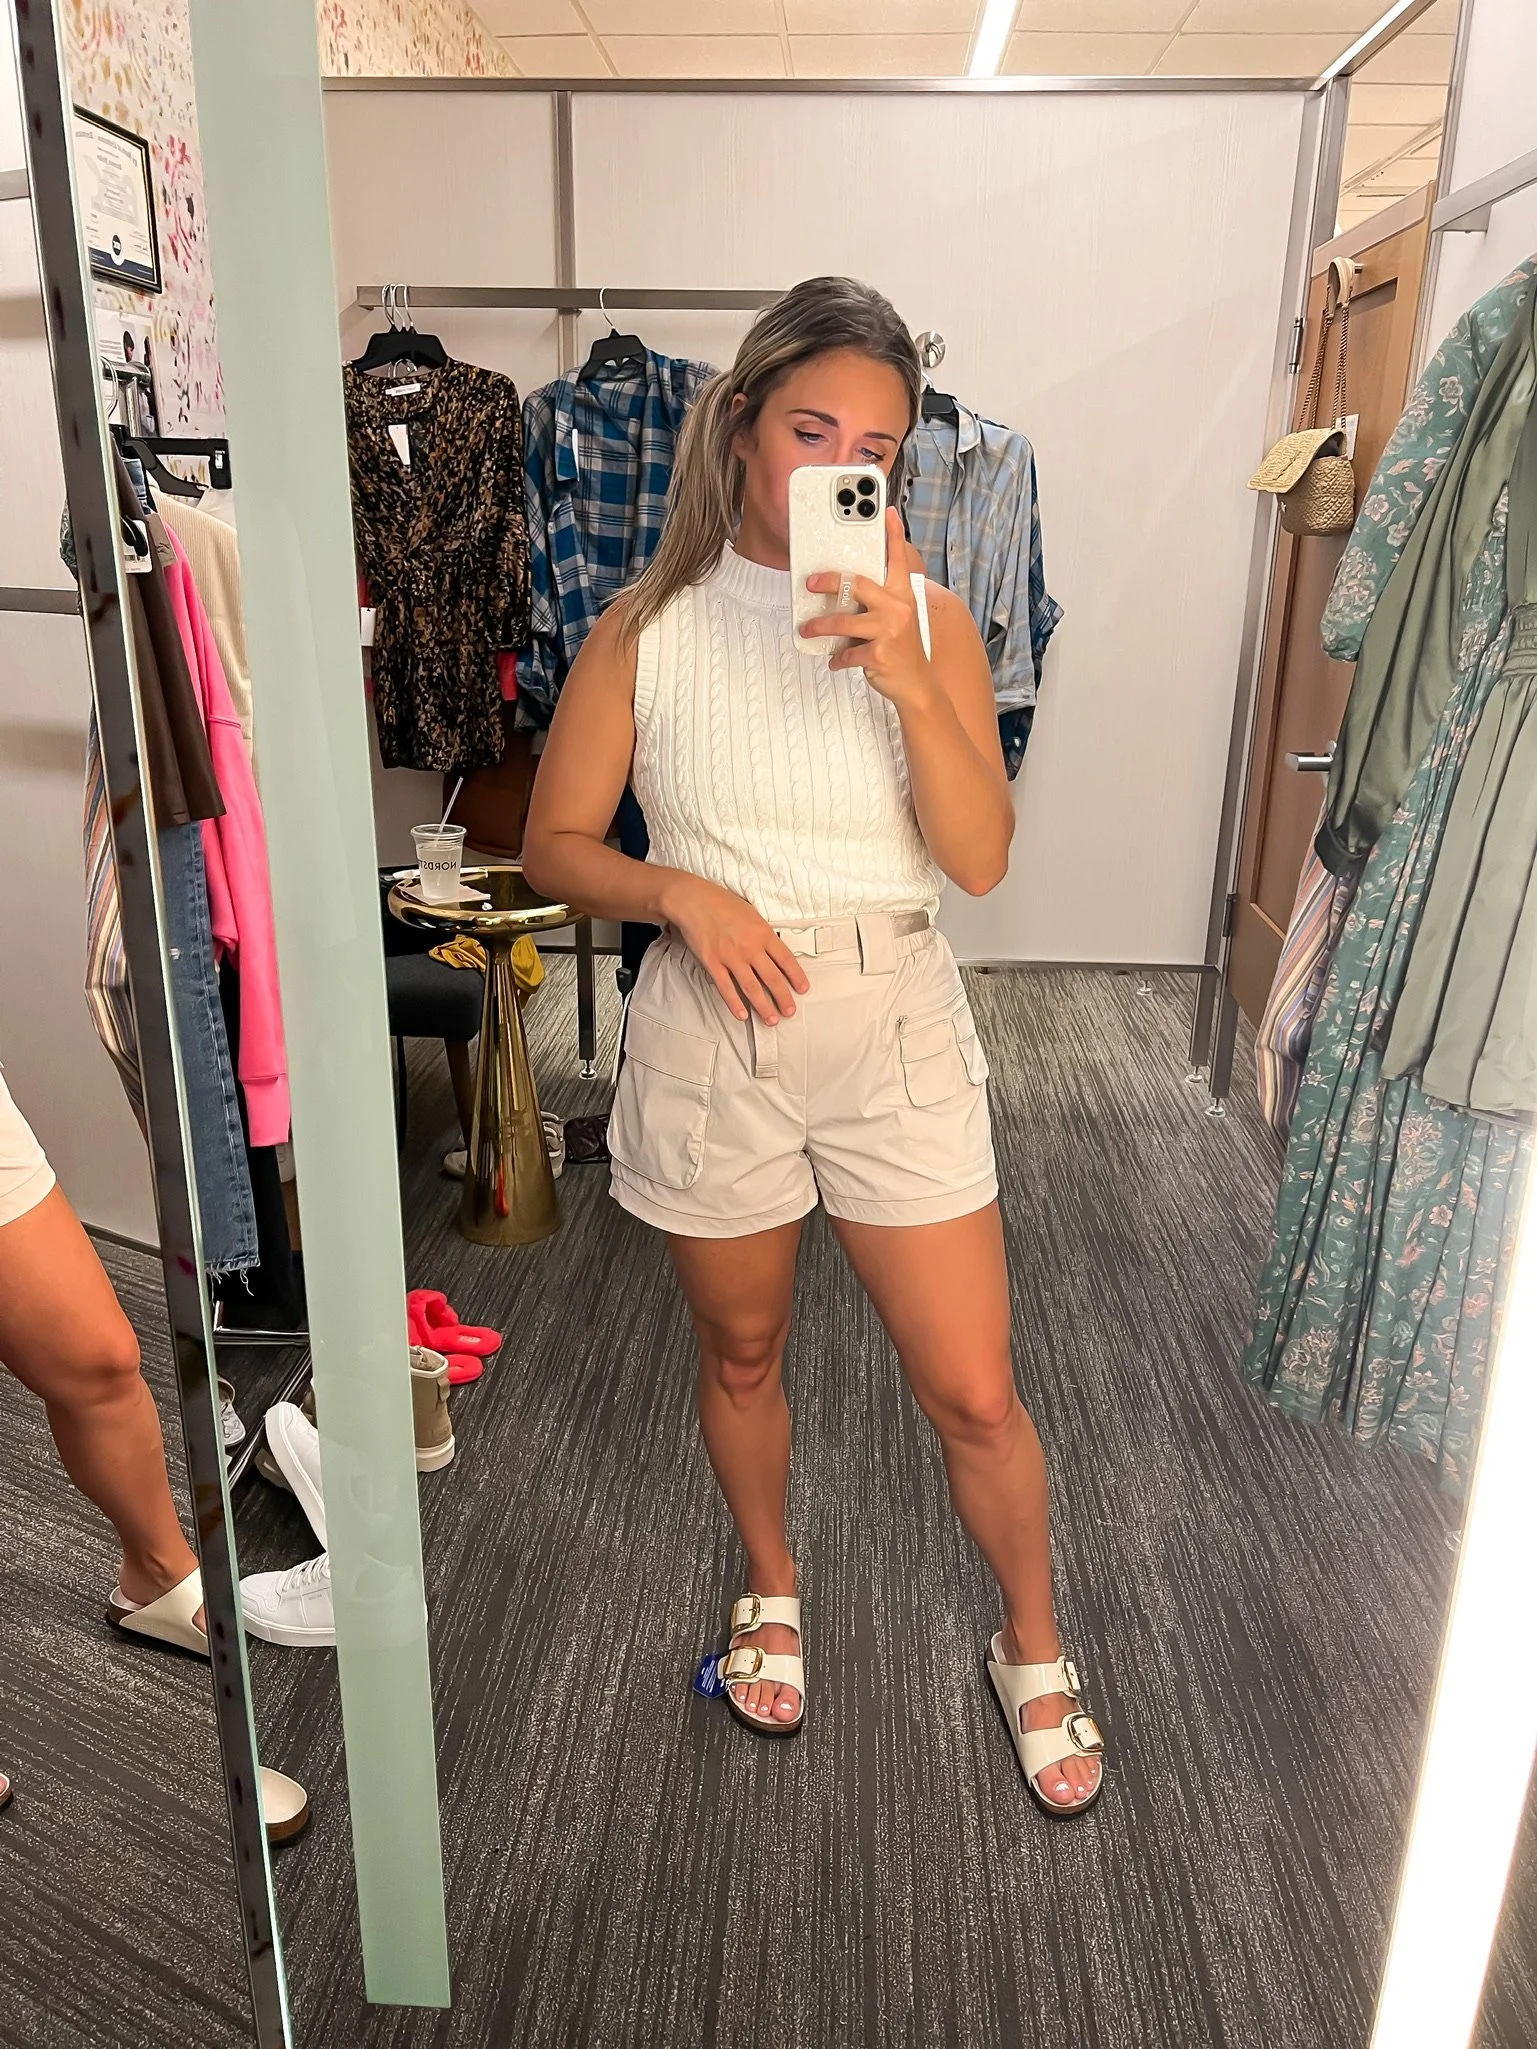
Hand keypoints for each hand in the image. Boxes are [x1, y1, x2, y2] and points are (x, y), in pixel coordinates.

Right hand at [659, 872, 810, 1026]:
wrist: (694, 900)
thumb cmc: (721, 903)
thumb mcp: (752, 913)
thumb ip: (764, 933)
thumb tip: (775, 949)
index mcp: (763, 933)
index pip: (786, 959)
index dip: (797, 977)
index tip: (802, 988)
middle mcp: (750, 947)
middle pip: (772, 978)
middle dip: (783, 997)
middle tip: (789, 1011)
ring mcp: (731, 957)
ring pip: (752, 987)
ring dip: (763, 1006)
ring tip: (771, 1018)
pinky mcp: (713, 963)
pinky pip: (726, 987)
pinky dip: (734, 1003)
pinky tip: (742, 1014)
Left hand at [799, 507, 934, 707]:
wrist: (917, 684)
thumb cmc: (903, 648)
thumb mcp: (898, 617)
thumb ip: (880, 600)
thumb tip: (845, 590)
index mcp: (903, 595)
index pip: (899, 559)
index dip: (893, 534)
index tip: (885, 511)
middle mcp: (897, 608)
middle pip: (858, 584)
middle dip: (829, 582)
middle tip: (811, 583)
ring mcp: (889, 630)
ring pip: (843, 621)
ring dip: (820, 626)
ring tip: (808, 629)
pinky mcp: (878, 653)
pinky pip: (847, 652)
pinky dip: (838, 658)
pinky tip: (835, 660)